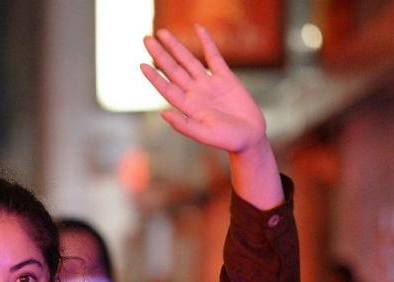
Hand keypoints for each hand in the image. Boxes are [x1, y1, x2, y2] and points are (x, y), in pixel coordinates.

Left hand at [141, 25, 265, 153]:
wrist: (250, 137)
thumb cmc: (227, 140)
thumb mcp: (205, 135)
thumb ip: (184, 125)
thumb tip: (163, 113)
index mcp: (187, 107)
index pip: (167, 88)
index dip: (155, 77)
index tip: (142, 65)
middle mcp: (195, 93)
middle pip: (173, 70)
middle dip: (160, 54)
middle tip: (146, 39)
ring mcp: (209, 84)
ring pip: (189, 60)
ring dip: (176, 46)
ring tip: (162, 32)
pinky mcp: (226, 78)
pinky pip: (214, 56)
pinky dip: (207, 42)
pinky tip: (198, 28)